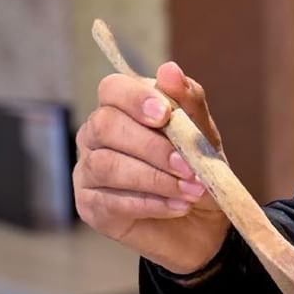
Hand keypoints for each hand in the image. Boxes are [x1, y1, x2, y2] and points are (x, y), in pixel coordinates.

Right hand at [74, 62, 230, 274]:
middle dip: (152, 147)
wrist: (204, 224)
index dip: (136, 99)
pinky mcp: (91, 207)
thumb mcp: (203, 138)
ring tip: (192, 191)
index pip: (112, 89)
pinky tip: (178, 207)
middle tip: (189, 166)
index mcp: (122, 110)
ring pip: (108, 165)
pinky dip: (151, 203)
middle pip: (106, 126)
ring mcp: (88, 172)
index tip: (166, 116)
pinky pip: (112, 201)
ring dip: (156, 179)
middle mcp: (96, 136)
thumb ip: (188, 104)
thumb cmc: (198, 172)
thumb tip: (169, 69)